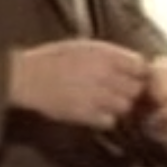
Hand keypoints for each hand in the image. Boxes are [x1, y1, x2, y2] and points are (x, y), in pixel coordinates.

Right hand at [9, 40, 149, 130]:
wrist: (27, 77)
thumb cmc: (51, 59)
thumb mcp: (82, 46)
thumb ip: (108, 55)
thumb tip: (130, 63)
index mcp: (103, 54)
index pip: (139, 65)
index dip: (137, 71)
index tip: (132, 75)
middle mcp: (104, 74)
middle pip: (135, 88)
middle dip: (130, 89)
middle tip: (118, 89)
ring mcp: (96, 96)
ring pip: (125, 106)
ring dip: (119, 105)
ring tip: (105, 100)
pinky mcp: (86, 114)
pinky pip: (109, 120)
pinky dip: (105, 118)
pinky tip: (95, 111)